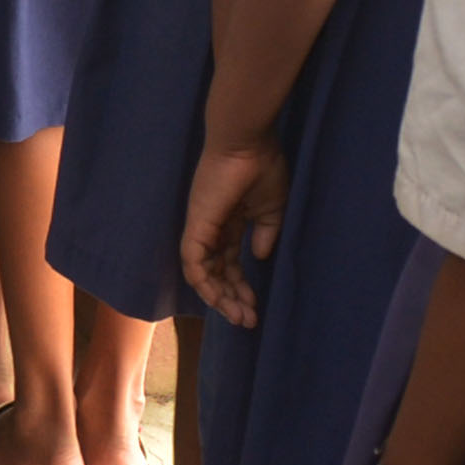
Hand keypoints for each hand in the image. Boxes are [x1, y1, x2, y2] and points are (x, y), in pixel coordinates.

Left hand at [182, 137, 288, 323]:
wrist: (248, 143)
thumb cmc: (261, 167)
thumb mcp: (271, 207)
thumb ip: (265, 233)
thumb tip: (259, 257)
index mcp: (229, 223)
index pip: (230, 264)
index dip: (241, 287)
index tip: (255, 307)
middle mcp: (211, 229)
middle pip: (216, 274)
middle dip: (231, 299)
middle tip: (247, 320)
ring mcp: (201, 228)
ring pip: (202, 274)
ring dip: (219, 298)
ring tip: (239, 316)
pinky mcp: (196, 226)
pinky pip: (192, 262)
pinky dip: (204, 283)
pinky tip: (219, 299)